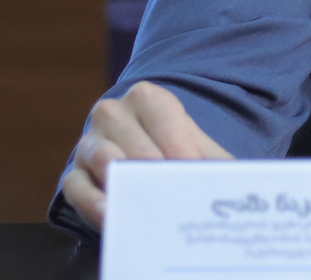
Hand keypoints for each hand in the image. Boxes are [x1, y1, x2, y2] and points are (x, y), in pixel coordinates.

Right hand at [60, 81, 232, 229]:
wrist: (135, 154)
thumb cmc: (168, 147)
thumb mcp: (193, 145)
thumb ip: (214, 159)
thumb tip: (237, 180)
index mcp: (146, 97)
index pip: (164, 118)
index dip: (181, 146)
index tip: (193, 169)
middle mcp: (112, 112)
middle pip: (135, 140)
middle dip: (155, 169)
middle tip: (174, 193)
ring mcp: (89, 142)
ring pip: (104, 157)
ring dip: (125, 180)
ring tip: (143, 200)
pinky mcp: (73, 174)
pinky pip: (77, 186)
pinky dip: (93, 201)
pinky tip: (111, 213)